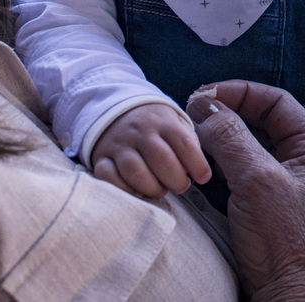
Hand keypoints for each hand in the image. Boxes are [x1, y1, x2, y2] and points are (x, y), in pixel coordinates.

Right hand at [91, 103, 210, 197]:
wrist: (116, 110)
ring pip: (135, 171)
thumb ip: (188, 142)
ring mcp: (119, 143)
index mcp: (164, 121)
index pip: (184, 143)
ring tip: (160, 191)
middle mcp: (140, 131)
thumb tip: (201, 171)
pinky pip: (108, 178)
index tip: (203, 178)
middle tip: (180, 186)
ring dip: (152, 187)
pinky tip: (137, 192)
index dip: (197, 164)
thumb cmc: (155, 125)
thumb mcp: (175, 123)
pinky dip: (124, 189)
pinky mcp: (101, 157)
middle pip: (161, 160)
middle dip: (175, 179)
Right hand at [188, 80, 304, 300]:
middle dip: (228, 113)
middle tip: (194, 112)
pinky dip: (223, 161)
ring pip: (252, 145)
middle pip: (264, 121)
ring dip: (223, 137)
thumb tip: (205, 104)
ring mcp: (289, 185)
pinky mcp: (271, 206)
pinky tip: (204, 162)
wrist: (291, 297)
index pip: (278, 101)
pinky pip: (245, 170)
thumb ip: (231, 138)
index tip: (205, 94)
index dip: (240, 92)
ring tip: (194, 134)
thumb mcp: (257, 181)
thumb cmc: (285, 242)